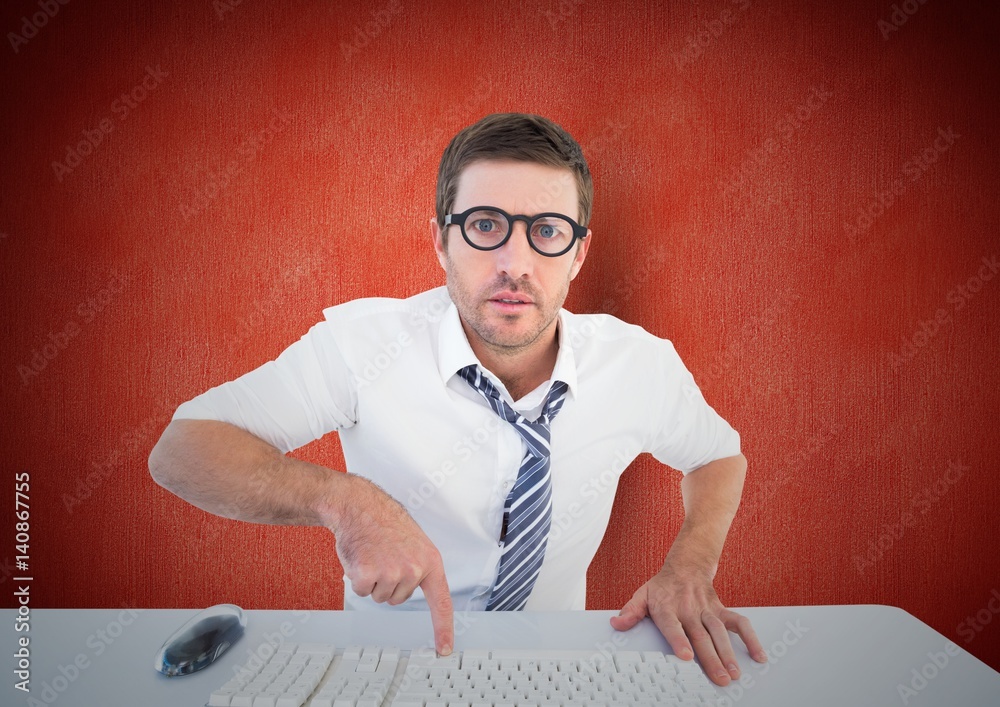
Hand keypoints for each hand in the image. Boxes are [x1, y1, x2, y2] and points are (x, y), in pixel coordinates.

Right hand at [328, 475, 453, 654]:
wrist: (360, 507)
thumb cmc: (385, 523)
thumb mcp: (415, 542)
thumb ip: (420, 566)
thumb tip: (416, 585)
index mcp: (430, 561)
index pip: (441, 602)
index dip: (443, 628)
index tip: (444, 648)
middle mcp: (414, 569)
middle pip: (398, 598)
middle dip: (388, 582)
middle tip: (384, 556)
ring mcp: (392, 573)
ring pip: (380, 596)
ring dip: (373, 579)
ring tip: (373, 554)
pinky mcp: (368, 575)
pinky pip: (362, 591)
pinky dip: (357, 578)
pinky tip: (361, 557)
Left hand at [610, 565, 765, 685]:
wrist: (686, 565)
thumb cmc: (663, 587)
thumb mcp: (642, 595)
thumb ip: (631, 611)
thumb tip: (616, 623)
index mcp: (667, 608)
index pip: (673, 625)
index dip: (679, 640)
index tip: (686, 655)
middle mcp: (689, 609)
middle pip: (700, 635)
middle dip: (710, 658)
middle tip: (719, 678)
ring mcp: (707, 610)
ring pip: (720, 632)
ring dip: (729, 653)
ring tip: (734, 673)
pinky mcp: (721, 610)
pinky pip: (739, 623)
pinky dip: (751, 638)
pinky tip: (758, 655)